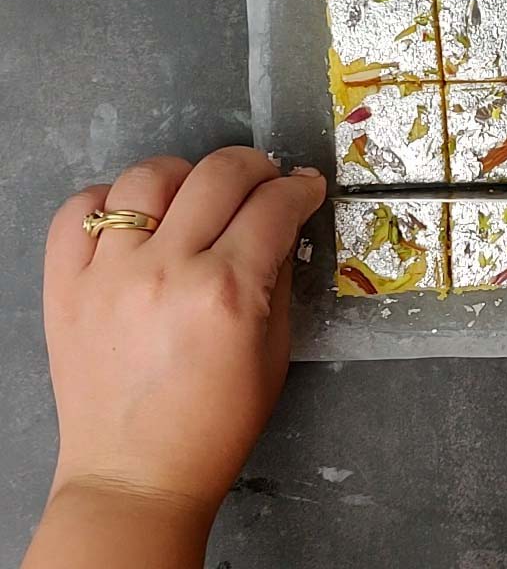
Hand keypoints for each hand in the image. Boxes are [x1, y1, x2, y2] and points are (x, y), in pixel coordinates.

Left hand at [41, 148, 324, 517]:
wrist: (137, 475)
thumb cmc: (216, 423)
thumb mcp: (274, 349)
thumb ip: (279, 274)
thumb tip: (282, 221)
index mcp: (228, 292)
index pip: (274, 205)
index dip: (301, 188)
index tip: (306, 187)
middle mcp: (167, 270)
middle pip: (219, 174)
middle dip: (257, 167)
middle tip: (265, 183)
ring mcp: (108, 275)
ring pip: (148, 177)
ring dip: (185, 175)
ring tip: (196, 196)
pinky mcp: (65, 286)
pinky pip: (79, 211)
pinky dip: (109, 201)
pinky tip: (135, 220)